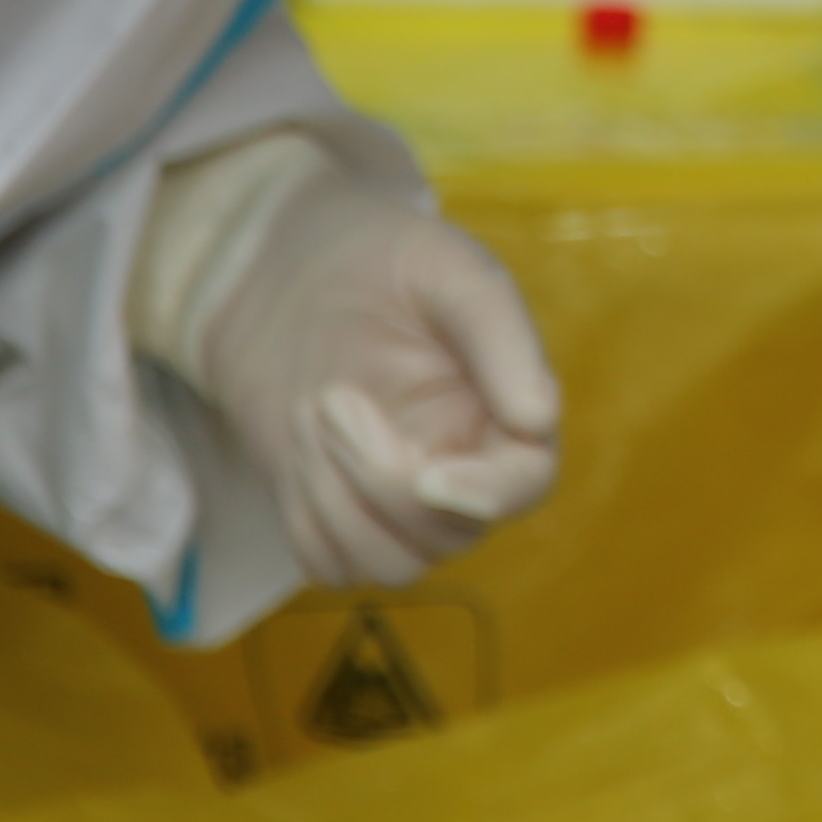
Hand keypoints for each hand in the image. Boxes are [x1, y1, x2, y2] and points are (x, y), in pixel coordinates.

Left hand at [128, 132, 564, 589]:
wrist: (282, 270)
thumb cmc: (379, 259)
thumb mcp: (445, 269)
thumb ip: (498, 333)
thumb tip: (539, 420)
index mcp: (506, 409)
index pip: (524, 484)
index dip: (484, 495)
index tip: (428, 474)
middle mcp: (465, 468)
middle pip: (448, 533)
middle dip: (379, 476)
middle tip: (331, 396)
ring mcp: (400, 505)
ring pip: (387, 562)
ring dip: (334, 495)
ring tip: (310, 412)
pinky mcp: (339, 523)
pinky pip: (330, 563)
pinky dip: (305, 514)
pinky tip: (298, 448)